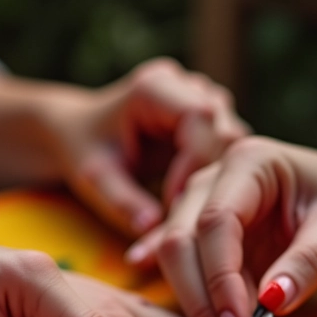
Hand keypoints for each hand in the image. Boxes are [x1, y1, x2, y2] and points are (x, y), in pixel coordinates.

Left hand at [51, 58, 248, 236]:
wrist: (81, 131)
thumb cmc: (83, 149)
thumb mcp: (94, 179)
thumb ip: (122, 202)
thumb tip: (152, 229)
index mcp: (155, 87)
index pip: (199, 118)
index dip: (193, 164)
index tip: (172, 202)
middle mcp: (189, 87)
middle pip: (225, 133)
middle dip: (210, 181)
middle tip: (185, 220)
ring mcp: (208, 102)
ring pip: (235, 148)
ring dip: (218, 186)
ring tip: (188, 216)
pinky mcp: (216, 124)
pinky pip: (231, 157)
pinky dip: (218, 185)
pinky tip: (195, 209)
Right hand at [126, 137, 316, 316]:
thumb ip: (310, 261)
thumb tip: (273, 300)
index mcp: (249, 163)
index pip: (217, 222)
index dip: (222, 279)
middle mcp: (210, 181)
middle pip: (180, 242)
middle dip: (202, 301)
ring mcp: (195, 207)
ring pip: (172, 260)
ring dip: (197, 308)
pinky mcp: (193, 235)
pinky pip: (177, 270)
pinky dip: (189, 301)